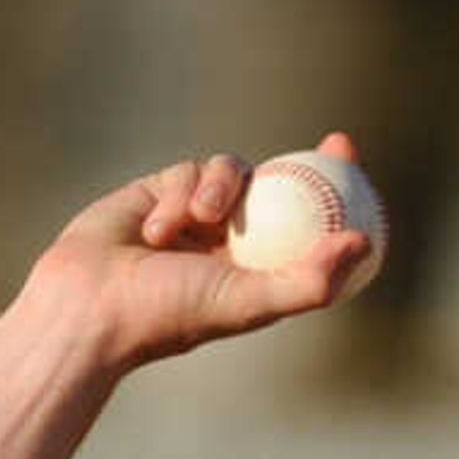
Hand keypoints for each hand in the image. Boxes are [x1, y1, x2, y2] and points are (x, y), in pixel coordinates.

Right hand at [21, 131, 373, 372]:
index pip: (310, 229)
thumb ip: (307, 280)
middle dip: (313, 163)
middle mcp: (235, 242)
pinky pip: (190, 171)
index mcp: (260, 272)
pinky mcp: (162, 191)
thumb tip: (363, 242)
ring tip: (195, 227)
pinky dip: (180, 197)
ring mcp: (199, 214)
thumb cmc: (171, 314)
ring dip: (218, 192)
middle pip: (284, 188)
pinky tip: (156, 233)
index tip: (366, 177)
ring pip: (233, 172)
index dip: (340, 200)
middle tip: (339, 144)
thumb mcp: (248, 300)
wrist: (92, 306)